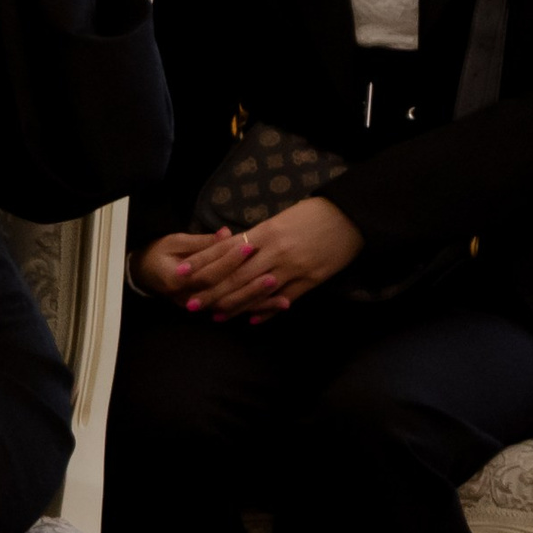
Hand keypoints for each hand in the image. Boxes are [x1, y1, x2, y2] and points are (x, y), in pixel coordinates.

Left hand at [137, 200, 363, 322]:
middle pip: (236, 276)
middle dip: (211, 292)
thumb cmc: (314, 213)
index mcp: (265, 232)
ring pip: (256, 291)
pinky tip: (252, 319)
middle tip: (190, 304)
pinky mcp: (310, 280)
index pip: (225, 252)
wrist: (350, 215)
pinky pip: (283, 299)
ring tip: (216, 316)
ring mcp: (293, 267)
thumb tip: (235, 247)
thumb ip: (259, 236)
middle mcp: (275, 251)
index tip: (182, 274)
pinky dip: (266, 310)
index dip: (202, 264)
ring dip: (234, 305)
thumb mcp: (281, 219)